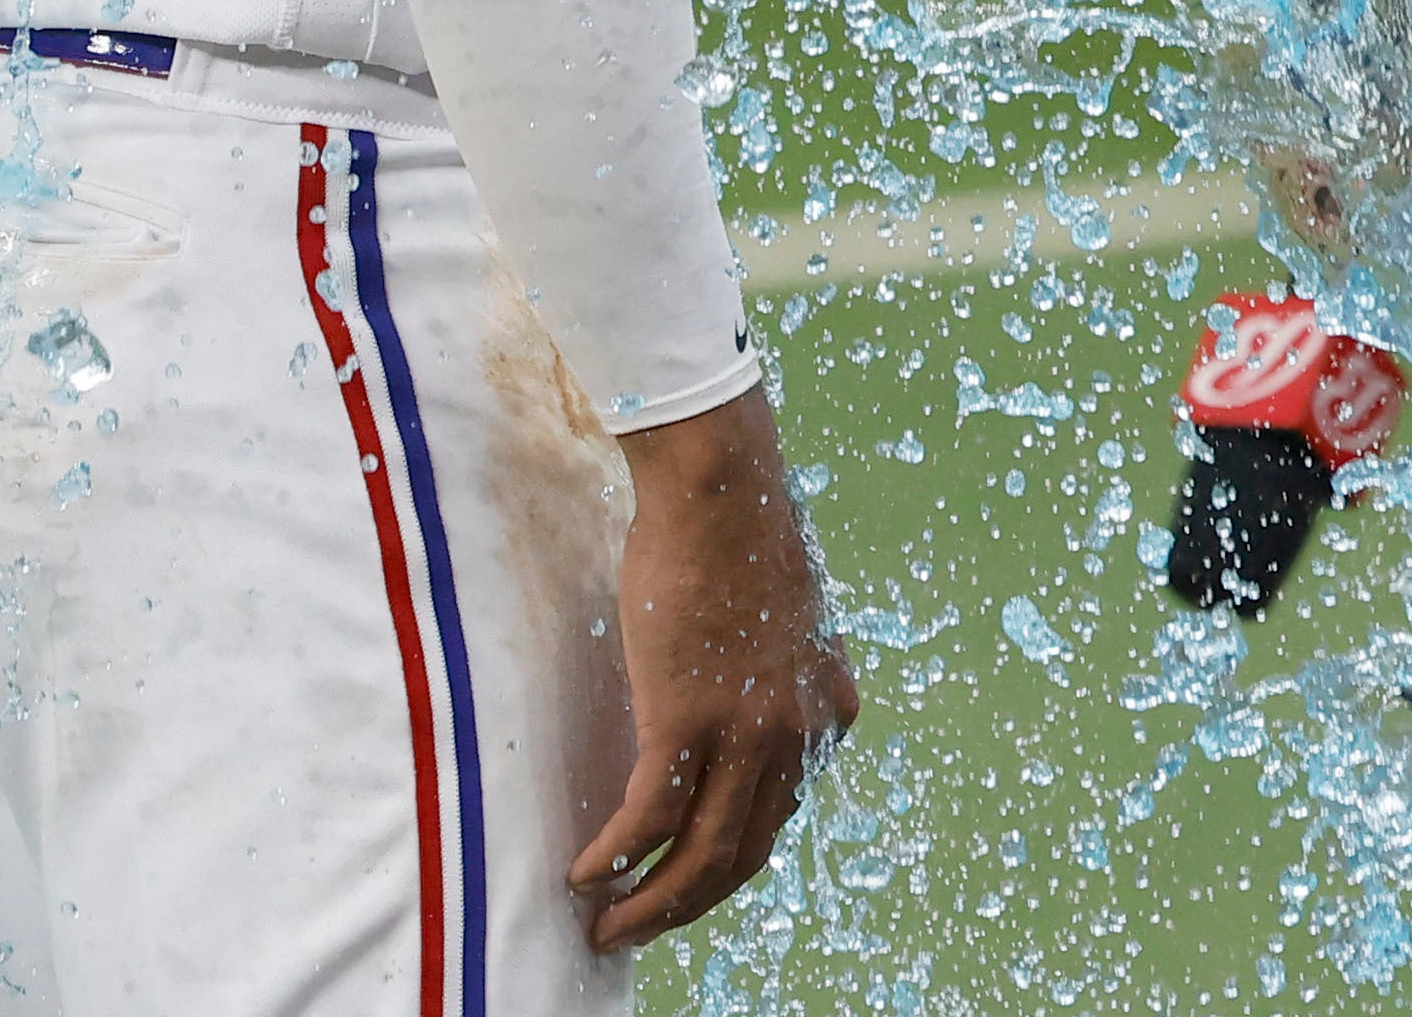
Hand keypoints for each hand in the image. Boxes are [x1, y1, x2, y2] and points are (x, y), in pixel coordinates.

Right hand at [569, 389, 858, 954]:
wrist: (722, 482)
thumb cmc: (739, 528)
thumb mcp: (782, 613)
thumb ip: (775, 667)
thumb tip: (738, 692)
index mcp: (827, 710)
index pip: (776, 813)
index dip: (724, 858)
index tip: (680, 874)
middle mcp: (798, 735)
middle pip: (742, 854)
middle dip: (685, 905)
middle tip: (635, 930)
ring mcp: (746, 732)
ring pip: (700, 854)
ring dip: (649, 905)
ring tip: (605, 927)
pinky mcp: (688, 718)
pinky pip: (650, 818)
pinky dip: (614, 857)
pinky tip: (584, 875)